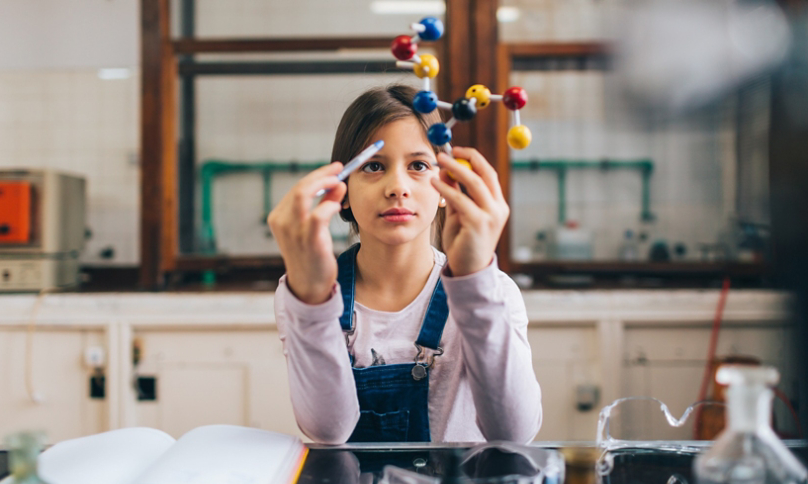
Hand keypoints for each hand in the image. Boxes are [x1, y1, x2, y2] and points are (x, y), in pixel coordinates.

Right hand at [267, 163, 346, 303]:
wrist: (309, 286)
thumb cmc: (312, 255)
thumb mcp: (314, 228)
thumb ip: (325, 204)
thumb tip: (338, 184)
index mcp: (279, 218)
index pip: (297, 188)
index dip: (317, 175)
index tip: (334, 169)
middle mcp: (282, 222)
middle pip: (299, 187)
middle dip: (321, 175)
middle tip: (340, 169)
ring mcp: (293, 232)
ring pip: (303, 194)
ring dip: (324, 183)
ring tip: (340, 182)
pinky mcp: (309, 241)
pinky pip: (318, 215)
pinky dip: (329, 205)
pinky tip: (338, 206)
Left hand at [431, 147, 509, 276]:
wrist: (468, 271)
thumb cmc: (463, 242)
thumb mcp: (458, 213)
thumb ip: (454, 193)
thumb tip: (445, 170)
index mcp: (497, 204)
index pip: (488, 174)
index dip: (473, 158)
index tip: (456, 149)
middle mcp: (498, 208)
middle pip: (484, 174)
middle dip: (464, 159)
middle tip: (445, 151)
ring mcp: (491, 216)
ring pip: (473, 183)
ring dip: (454, 169)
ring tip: (438, 161)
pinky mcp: (479, 224)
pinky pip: (461, 200)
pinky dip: (447, 188)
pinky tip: (435, 183)